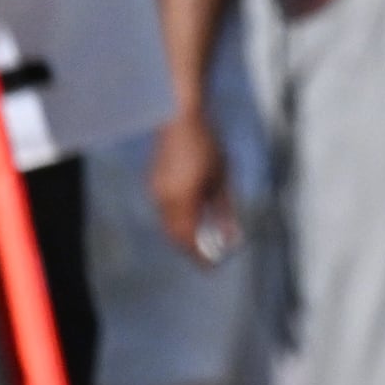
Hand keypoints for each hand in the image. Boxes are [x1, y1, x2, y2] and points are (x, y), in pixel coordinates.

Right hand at [149, 111, 235, 262]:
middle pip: (175, 235)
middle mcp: (164, 199)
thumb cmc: (207, 145)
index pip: (188, 239)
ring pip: (168, 224)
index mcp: (181, 199)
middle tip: (208, 258)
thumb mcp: (222, 179)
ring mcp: (156, 190)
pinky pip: (165, 211)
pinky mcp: (154, 183)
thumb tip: (230, 236)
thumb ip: (224, 211)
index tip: (212, 267)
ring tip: (203, 241)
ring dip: (184, 236)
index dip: (199, 256)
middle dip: (191, 249)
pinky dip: (178, 221)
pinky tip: (194, 220)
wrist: (179, 118)